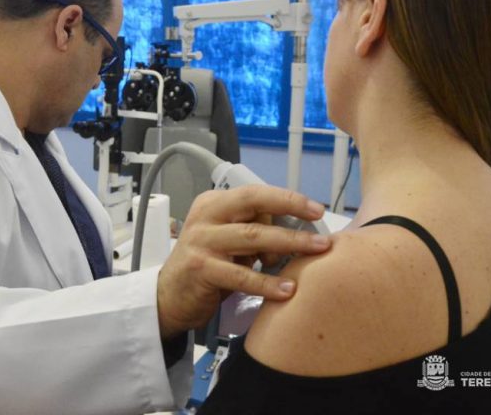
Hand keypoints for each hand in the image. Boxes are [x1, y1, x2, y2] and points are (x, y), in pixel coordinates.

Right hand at [156, 185, 331, 338]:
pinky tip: (287, 290)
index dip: (287, 199)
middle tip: (322, 233)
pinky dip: (267, 283)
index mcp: (213, 203)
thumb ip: (253, 230)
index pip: (254, 193)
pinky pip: (242, 276)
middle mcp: (205, 217)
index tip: (316, 209)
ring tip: (315, 252)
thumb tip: (298, 231)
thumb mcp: (227, 241)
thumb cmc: (207, 267)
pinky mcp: (201, 269)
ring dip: (288, 244)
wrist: (169, 297)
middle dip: (293, 217)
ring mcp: (201, 242)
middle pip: (254, 207)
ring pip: (252, 237)